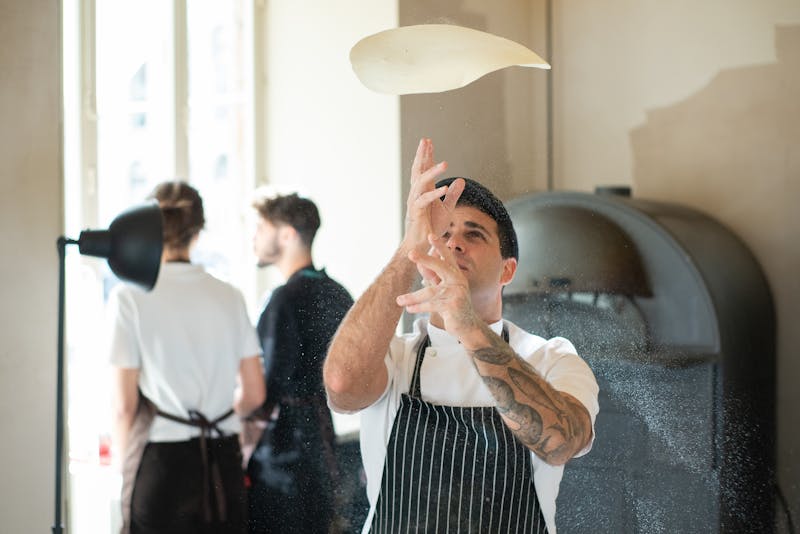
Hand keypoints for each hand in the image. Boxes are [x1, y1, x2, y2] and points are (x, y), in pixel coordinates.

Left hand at [397, 233, 480, 335]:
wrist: (467, 325)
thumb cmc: (453, 305)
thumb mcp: (442, 288)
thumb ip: (432, 276)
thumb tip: (419, 263)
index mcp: (456, 274)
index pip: (447, 257)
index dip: (440, 246)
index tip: (430, 235)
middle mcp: (458, 281)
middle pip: (440, 267)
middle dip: (425, 259)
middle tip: (411, 253)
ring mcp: (457, 293)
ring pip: (430, 292)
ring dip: (413, 297)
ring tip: (399, 300)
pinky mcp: (453, 306)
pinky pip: (432, 305)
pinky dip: (419, 307)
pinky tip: (409, 309)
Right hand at [403, 138, 464, 255]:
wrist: (421, 245)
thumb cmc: (431, 228)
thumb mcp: (446, 208)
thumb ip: (452, 194)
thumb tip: (461, 180)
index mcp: (422, 191)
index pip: (423, 170)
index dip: (425, 156)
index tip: (428, 141)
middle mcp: (416, 194)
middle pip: (417, 171)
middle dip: (422, 155)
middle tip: (425, 140)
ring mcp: (415, 203)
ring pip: (421, 183)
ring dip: (433, 172)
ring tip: (446, 163)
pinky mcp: (416, 213)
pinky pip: (425, 201)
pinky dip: (435, 194)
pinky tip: (445, 188)